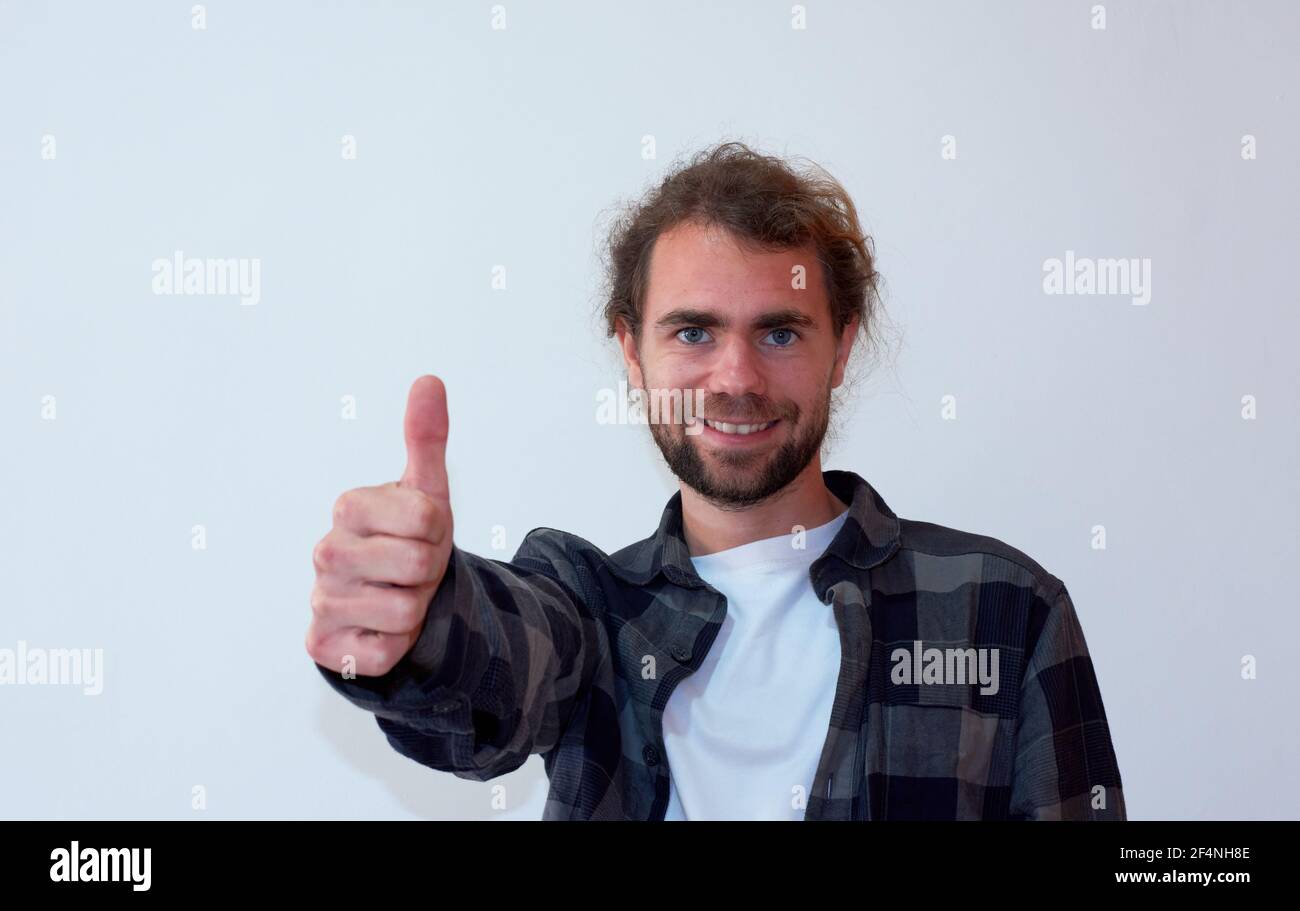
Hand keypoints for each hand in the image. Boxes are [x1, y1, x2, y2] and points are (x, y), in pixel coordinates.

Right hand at [305, 375, 453, 676]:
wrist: (396, 597)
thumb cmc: (410, 538)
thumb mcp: (427, 490)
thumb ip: (427, 438)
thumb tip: (430, 380)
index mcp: (349, 507)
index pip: (425, 517)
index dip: (438, 529)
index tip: (425, 531)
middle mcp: (325, 552)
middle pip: (416, 562)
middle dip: (429, 570)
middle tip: (415, 568)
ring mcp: (321, 601)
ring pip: (403, 611)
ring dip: (416, 608)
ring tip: (401, 594)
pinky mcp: (324, 647)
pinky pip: (383, 652)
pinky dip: (397, 644)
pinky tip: (382, 629)